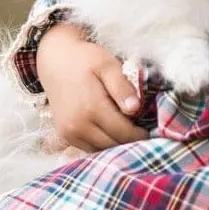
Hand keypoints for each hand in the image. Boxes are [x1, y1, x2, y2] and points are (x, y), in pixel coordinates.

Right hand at [35, 22, 150, 152]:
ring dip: (117, 144)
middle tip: (144, 131)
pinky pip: (89, 148)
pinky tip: (112, 132)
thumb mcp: (107, 65)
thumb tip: (135, 108)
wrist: (55, 60)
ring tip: (128, 131)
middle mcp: (78, 125)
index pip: (124, 133)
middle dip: (131, 141)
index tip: (153, 129)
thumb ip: (122, 87)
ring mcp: (69, 133)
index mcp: (91, 108)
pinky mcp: (65, 135)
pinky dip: (103, 144)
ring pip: (101, 150)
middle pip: (113, 145)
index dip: (141, 134)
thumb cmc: (84, 59)